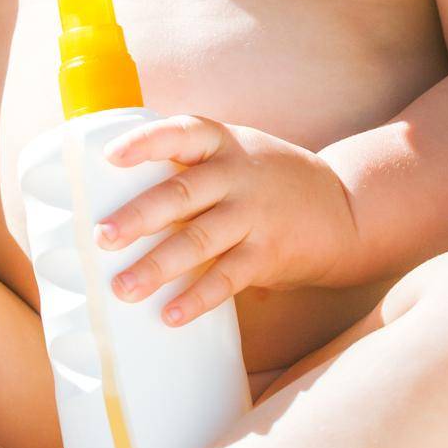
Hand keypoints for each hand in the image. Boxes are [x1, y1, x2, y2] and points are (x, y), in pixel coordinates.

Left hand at [94, 114, 357, 326]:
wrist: (345, 208)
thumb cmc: (268, 181)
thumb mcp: (236, 154)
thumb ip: (190, 166)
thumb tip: (115, 194)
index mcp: (222, 144)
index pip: (181, 133)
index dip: (145, 142)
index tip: (110, 157)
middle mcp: (237, 175)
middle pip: (182, 193)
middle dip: (139, 216)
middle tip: (101, 237)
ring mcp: (255, 215)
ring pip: (199, 240)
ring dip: (157, 266)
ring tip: (122, 288)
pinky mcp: (269, 254)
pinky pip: (228, 278)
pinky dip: (198, 298)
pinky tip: (170, 315)